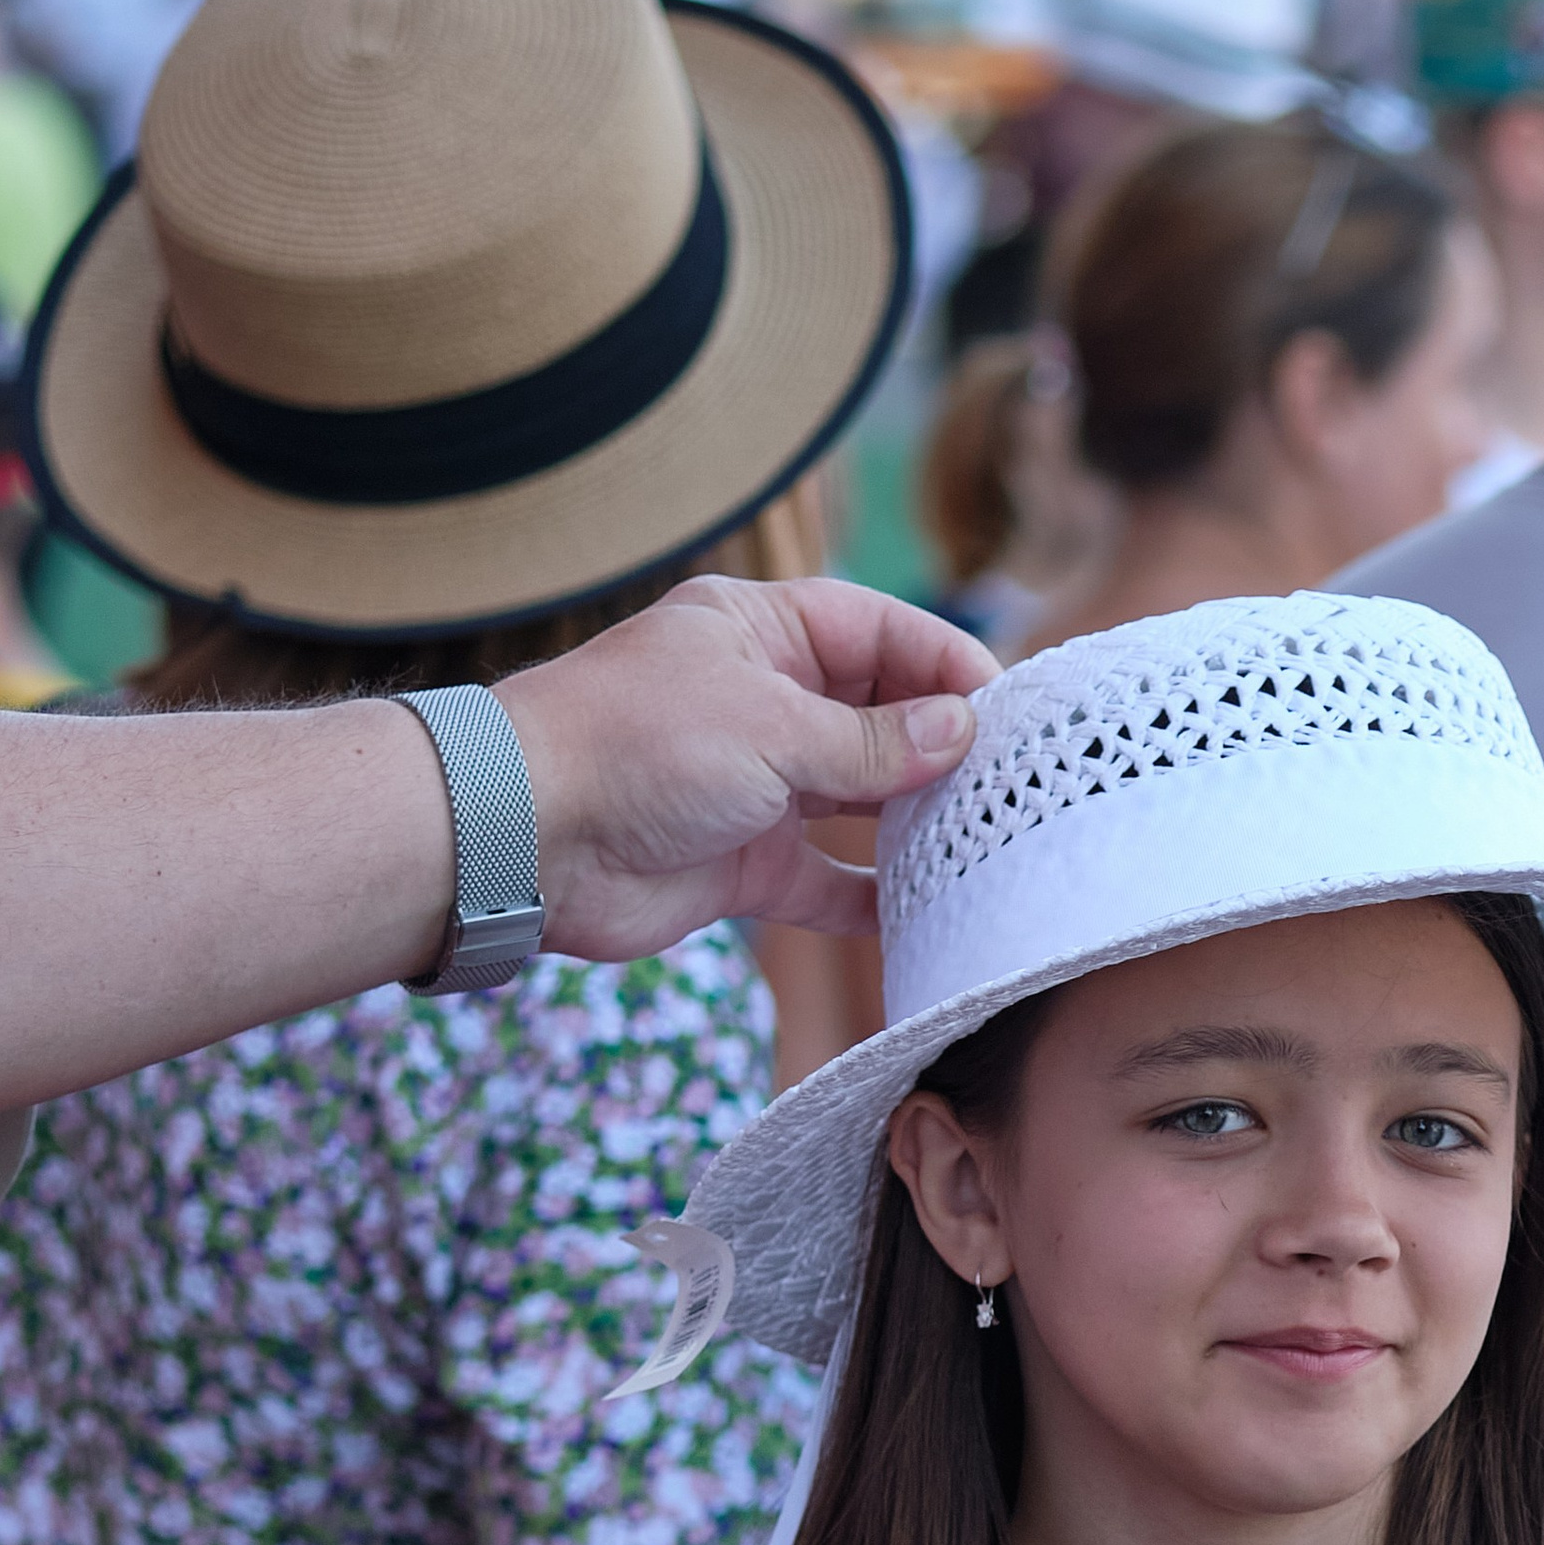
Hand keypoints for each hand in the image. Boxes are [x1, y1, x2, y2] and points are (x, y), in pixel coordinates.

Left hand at [501, 576, 995, 961]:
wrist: (528, 837)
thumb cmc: (634, 746)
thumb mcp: (772, 727)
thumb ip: (872, 742)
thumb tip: (961, 733)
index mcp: (761, 632)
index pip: (879, 634)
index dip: (945, 666)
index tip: (1010, 710)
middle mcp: (763, 702)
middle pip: (877, 717)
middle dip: (941, 747)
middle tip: (1015, 780)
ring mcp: (756, 786)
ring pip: (860, 800)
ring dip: (916, 822)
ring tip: (984, 840)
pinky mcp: (744, 863)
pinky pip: (827, 881)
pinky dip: (872, 899)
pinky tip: (924, 912)